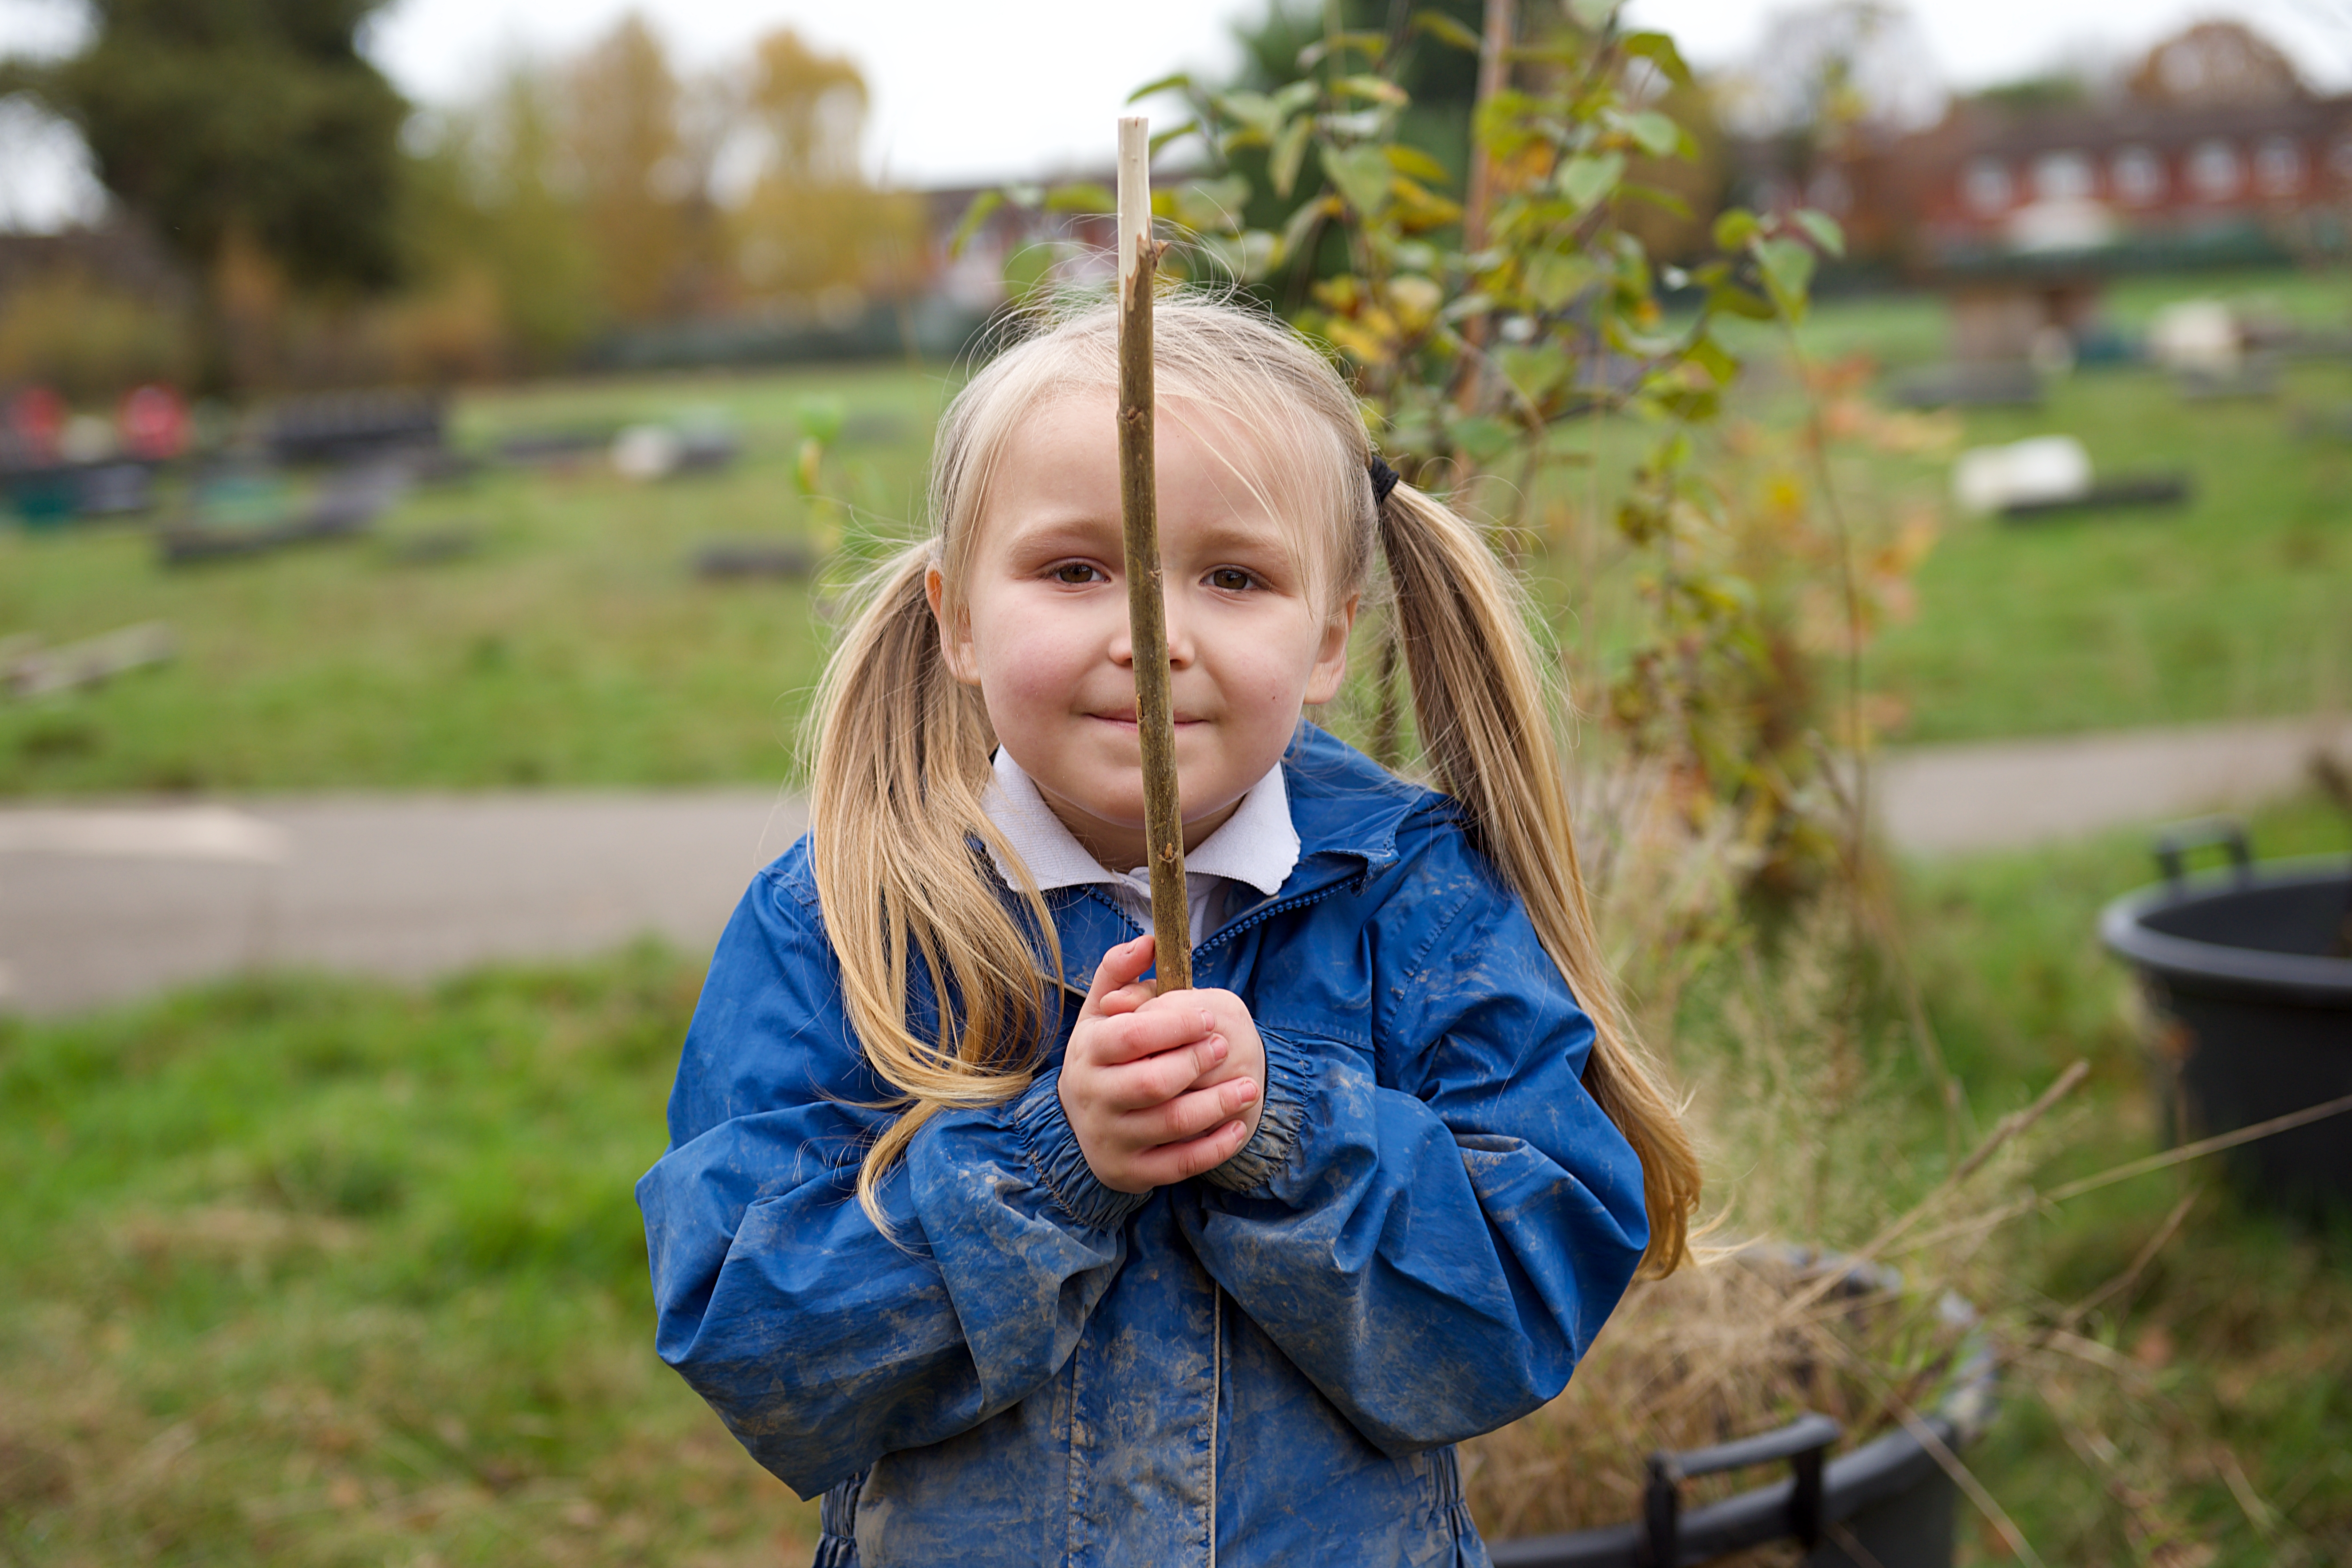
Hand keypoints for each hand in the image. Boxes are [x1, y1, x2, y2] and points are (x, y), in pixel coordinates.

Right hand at [1059, 934, 1265, 1193]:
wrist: (1081, 1123)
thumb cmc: (1103, 1055)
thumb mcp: (1100, 1011)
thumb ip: (1119, 972)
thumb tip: (1149, 940)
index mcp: (1087, 1052)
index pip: (1130, 1036)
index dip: (1174, 1025)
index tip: (1206, 1018)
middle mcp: (1094, 1098)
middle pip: (1152, 1082)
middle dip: (1197, 1062)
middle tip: (1226, 1046)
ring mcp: (1112, 1138)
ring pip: (1172, 1123)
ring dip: (1217, 1105)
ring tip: (1249, 1087)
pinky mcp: (1131, 1172)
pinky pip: (1179, 1164)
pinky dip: (1214, 1147)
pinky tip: (1237, 1127)